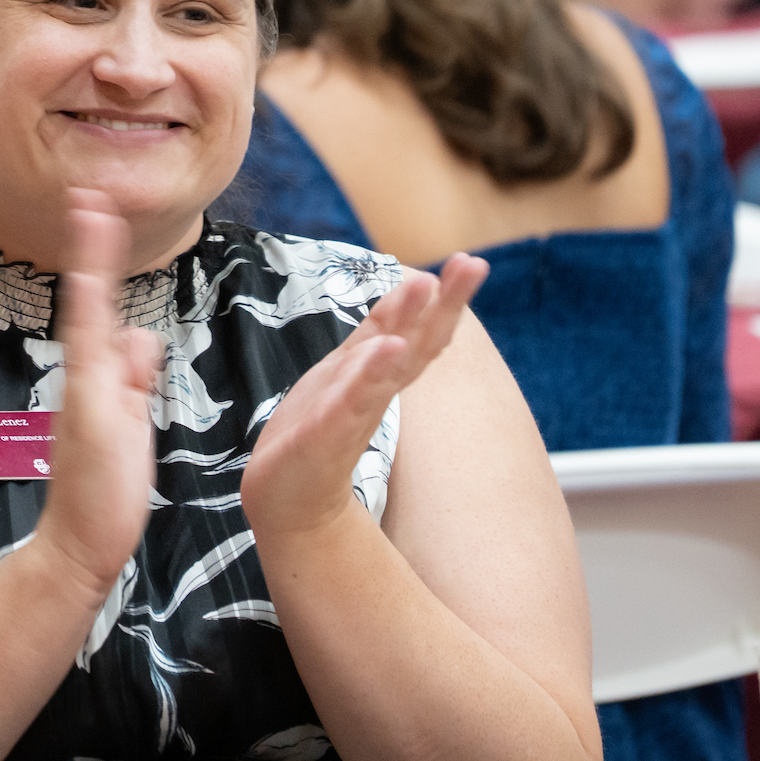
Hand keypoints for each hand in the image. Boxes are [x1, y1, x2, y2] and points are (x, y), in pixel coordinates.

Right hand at [33, 190, 162, 600]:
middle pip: (88, 298)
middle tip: (90, 194)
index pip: (102, 309)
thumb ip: (132, 378)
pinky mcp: (88, 413)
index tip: (101, 215)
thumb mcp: (128, 421)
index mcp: (100, 376)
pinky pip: (87, 357)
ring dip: (89, 265)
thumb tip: (140, 337)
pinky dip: (88, 319)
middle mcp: (87, 376)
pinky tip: (91, 285)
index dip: (102, 262)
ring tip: (91, 212)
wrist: (81, 542)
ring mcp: (83, 391)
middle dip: (91, 246)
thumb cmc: (107, 487)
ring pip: (85, 317)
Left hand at [241, 253, 488, 543]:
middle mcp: (374, 391)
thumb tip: (409, 294)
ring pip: (385, 367)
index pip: (417, 330)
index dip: (444, 298)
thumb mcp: (346, 369)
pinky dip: (367, 378)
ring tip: (426, 290)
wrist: (286, 498)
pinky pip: (349, 403)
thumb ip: (375, 336)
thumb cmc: (317, 428)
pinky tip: (385, 353)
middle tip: (473, 265)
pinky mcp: (325, 436)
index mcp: (377, 372)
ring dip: (406, 328)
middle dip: (445, 304)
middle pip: (417, 343)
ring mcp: (352, 413)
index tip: (471, 262)